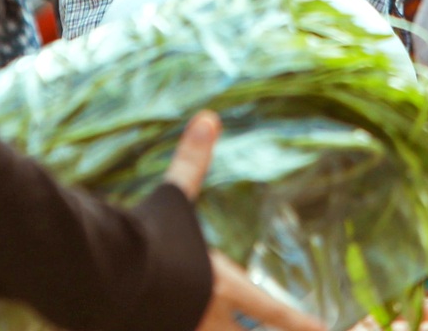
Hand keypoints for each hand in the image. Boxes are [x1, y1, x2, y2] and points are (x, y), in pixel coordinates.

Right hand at [165, 111, 326, 330]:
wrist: (100, 275)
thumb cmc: (144, 235)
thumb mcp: (174, 197)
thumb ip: (192, 162)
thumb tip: (208, 117)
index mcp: (223, 284)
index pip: (273, 311)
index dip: (301, 322)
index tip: (327, 329)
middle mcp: (208, 318)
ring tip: (237, 330)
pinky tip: (186, 325)